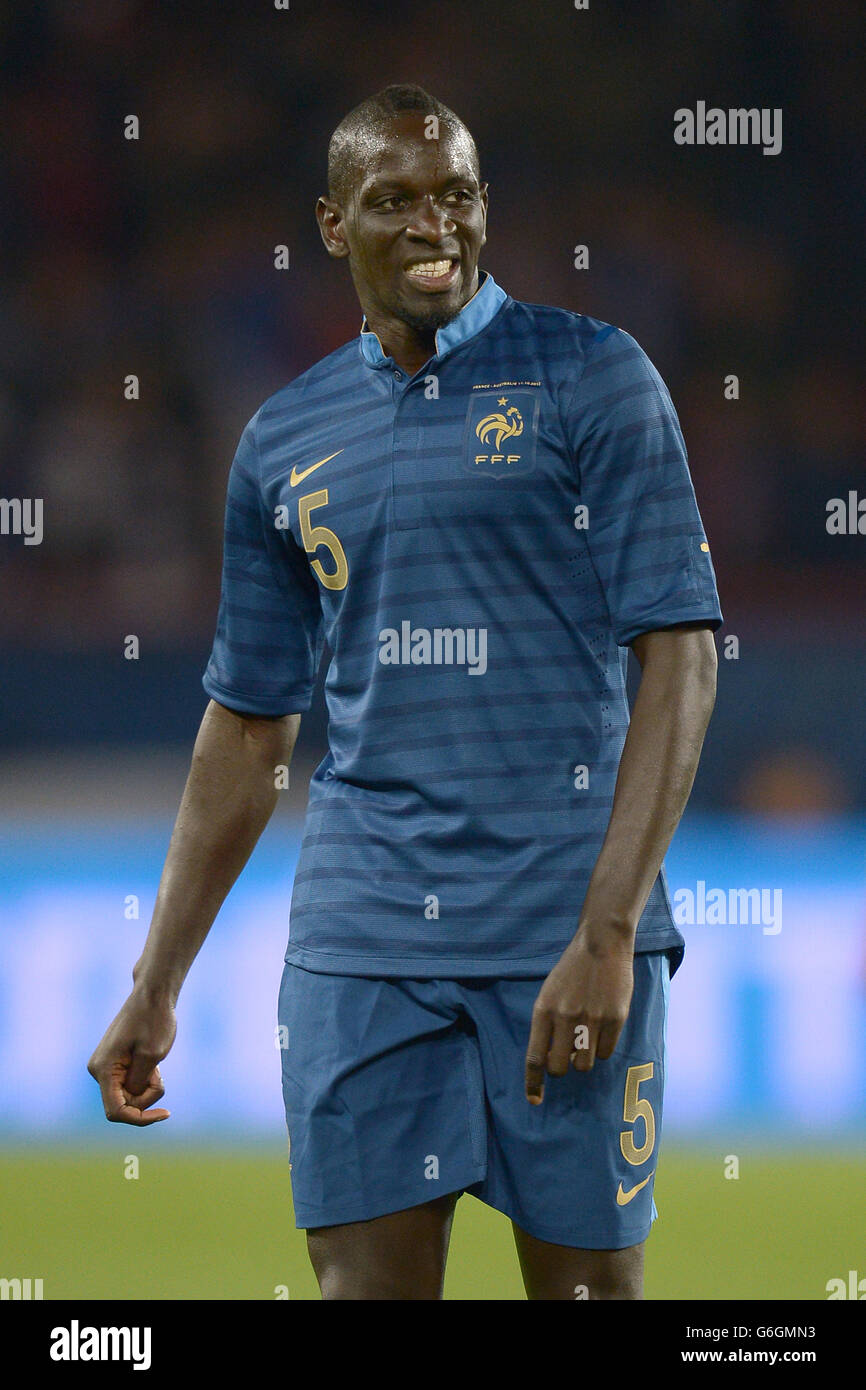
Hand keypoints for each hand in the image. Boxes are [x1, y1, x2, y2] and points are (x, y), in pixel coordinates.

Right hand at [87, 990, 176, 1125]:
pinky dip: (145, 1079)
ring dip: (147, 1086)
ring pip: (129, 1094)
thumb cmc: (155, 1020)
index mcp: (103, 1069)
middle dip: (147, 1096)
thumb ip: (139, 1083)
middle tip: (160, 1073)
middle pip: (124, 1104)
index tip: (165, 1113)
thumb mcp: (152, 1055)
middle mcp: (98, 1070)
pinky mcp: (114, 1063)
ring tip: (156, 1063)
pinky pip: (130, 1083)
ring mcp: (105, 1066)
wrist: (152, 994)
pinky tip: (152, 1061)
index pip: (116, 1112)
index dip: (140, 1118)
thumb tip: (130, 1100)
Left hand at [524, 930, 633, 1103]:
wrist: (602, 944)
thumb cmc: (572, 970)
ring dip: (584, 1058)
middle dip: (561, 1068)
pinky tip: (603, 1027)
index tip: (535, 1100)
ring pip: (584, 1064)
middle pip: (559, 1067)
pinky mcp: (615, 1019)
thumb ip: (548, 1024)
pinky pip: (606, 1052)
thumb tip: (554, 1058)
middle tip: (566, 1056)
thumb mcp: (550, 992)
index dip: (533, 1083)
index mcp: (544, 1010)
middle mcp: (565, 1017)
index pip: (534, 1057)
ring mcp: (591, 1019)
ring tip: (587, 1036)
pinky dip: (603, 1047)